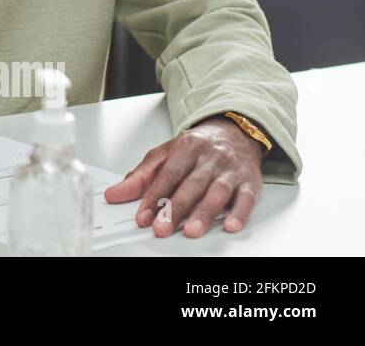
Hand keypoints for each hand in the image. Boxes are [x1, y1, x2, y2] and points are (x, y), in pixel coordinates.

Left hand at [104, 117, 264, 237]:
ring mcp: (231, 170)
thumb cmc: (197, 147)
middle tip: (162, 228)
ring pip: (217, 192)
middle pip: (191, 185)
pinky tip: (230, 225)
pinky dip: (240, 213)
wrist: (235, 133)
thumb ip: (140, 176)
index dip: (154, 197)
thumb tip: (114, 194)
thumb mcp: (165, 154)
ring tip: (191, 231)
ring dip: (204, 213)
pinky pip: (247, 198)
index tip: (143, 217)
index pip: (167, 174)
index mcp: (187, 147)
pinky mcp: (250, 182)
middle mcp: (210, 158)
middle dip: (176, 209)